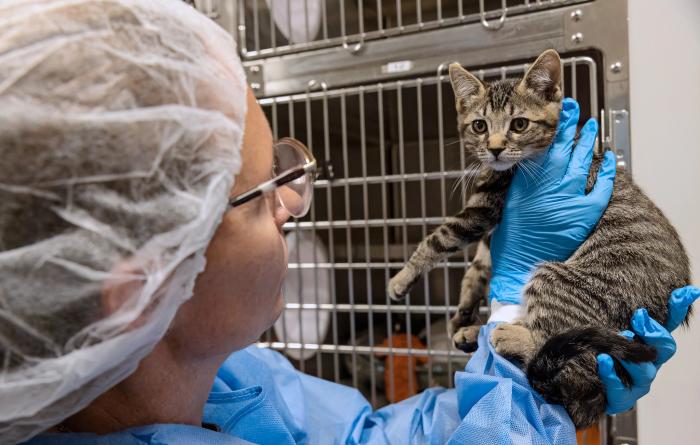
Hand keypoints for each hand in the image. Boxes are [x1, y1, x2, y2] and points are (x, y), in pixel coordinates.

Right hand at [488, 98, 616, 303]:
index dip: (554, 127)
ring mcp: (568, 199)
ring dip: (588, 142)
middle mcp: (549, 186)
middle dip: (571, 127)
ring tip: (592, 127)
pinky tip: (610, 160)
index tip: (559, 111)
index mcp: (528, 182)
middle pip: (564, 149)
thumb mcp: (509, 203)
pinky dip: (607, 172)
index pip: (544, 146)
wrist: (520, 264)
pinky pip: (601, 188)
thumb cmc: (511, 239)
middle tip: (575, 109)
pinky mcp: (584, 214)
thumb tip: (531, 165)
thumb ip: (522, 183)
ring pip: (582, 162)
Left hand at [597, 286, 699, 413]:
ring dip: (632, 354)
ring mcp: (637, 383)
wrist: (580, 386)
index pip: (668, 325)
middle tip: (638, 316)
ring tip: (621, 338)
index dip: (678, 309)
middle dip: (654, 332)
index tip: (687, 291)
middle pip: (666, 349)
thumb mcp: (606, 326)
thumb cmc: (599, 351)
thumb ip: (618, 311)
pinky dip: (611, 373)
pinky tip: (602, 360)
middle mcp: (649, 363)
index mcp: (649, 344)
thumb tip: (626, 288)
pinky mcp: (620, 398)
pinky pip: (619, 388)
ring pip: (645, 370)